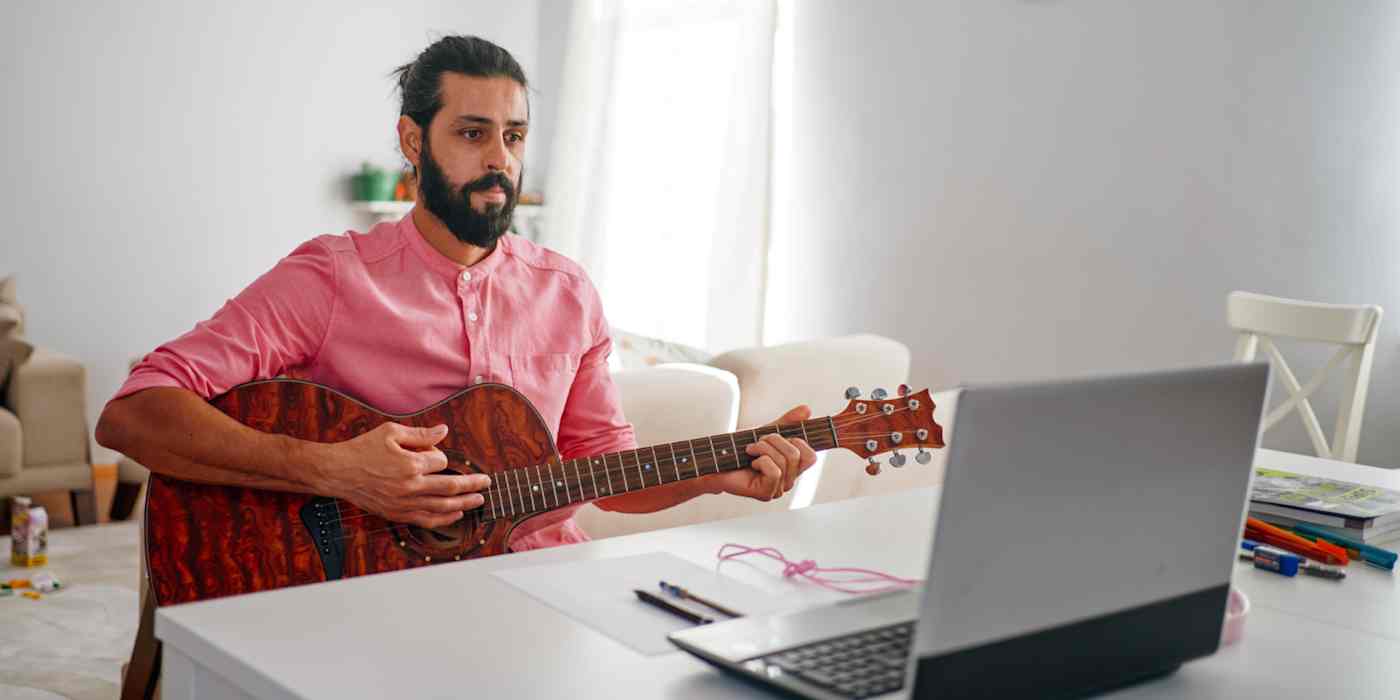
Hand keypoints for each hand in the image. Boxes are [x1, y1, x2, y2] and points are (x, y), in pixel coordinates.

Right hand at [314, 422, 490, 527]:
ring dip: (464, 504)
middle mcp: (410, 487)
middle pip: (450, 487)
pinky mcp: (397, 514)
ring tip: (479, 501)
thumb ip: (420, 433)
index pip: (441, 461)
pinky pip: (427, 520)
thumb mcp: (391, 432)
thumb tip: (443, 431)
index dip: (441, 455)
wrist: (338, 472)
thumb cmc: (362, 449)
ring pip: (442, 507)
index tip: (434, 452)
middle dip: (472, 485)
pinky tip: (456, 515)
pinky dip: (444, 519)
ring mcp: (404, 503)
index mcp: (410, 464)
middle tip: (486, 483)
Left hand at [705, 405, 817, 500]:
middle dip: (775, 440)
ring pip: (785, 461)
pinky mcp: (766, 493)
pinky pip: (775, 472)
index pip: (811, 457)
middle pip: (797, 455)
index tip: (785, 434)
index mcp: (791, 468)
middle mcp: (788, 481)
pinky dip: (761, 460)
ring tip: (750, 450)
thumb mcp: (766, 432)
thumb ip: (787, 422)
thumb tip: (807, 410)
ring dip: (764, 448)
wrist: (716, 460)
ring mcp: (777, 489)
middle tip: (759, 441)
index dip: (800, 441)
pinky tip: (751, 462)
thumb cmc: (739, 450)